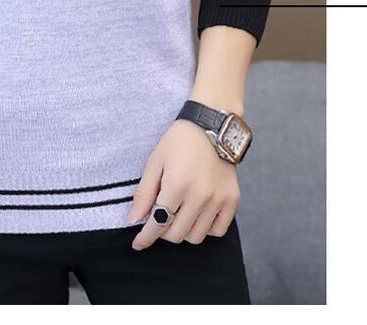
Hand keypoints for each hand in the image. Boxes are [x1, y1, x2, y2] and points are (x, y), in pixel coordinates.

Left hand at [130, 119, 239, 250]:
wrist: (213, 123)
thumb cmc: (180, 140)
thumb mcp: (155, 161)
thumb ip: (144, 193)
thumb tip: (133, 220)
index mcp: (177, 184)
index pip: (158, 223)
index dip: (145, 237)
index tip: (138, 243)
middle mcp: (199, 195)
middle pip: (176, 234)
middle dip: (162, 231)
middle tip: (160, 218)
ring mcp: (218, 199)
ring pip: (195, 237)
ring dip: (183, 231)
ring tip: (179, 215)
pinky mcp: (232, 199)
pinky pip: (218, 230)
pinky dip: (206, 229)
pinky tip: (198, 215)